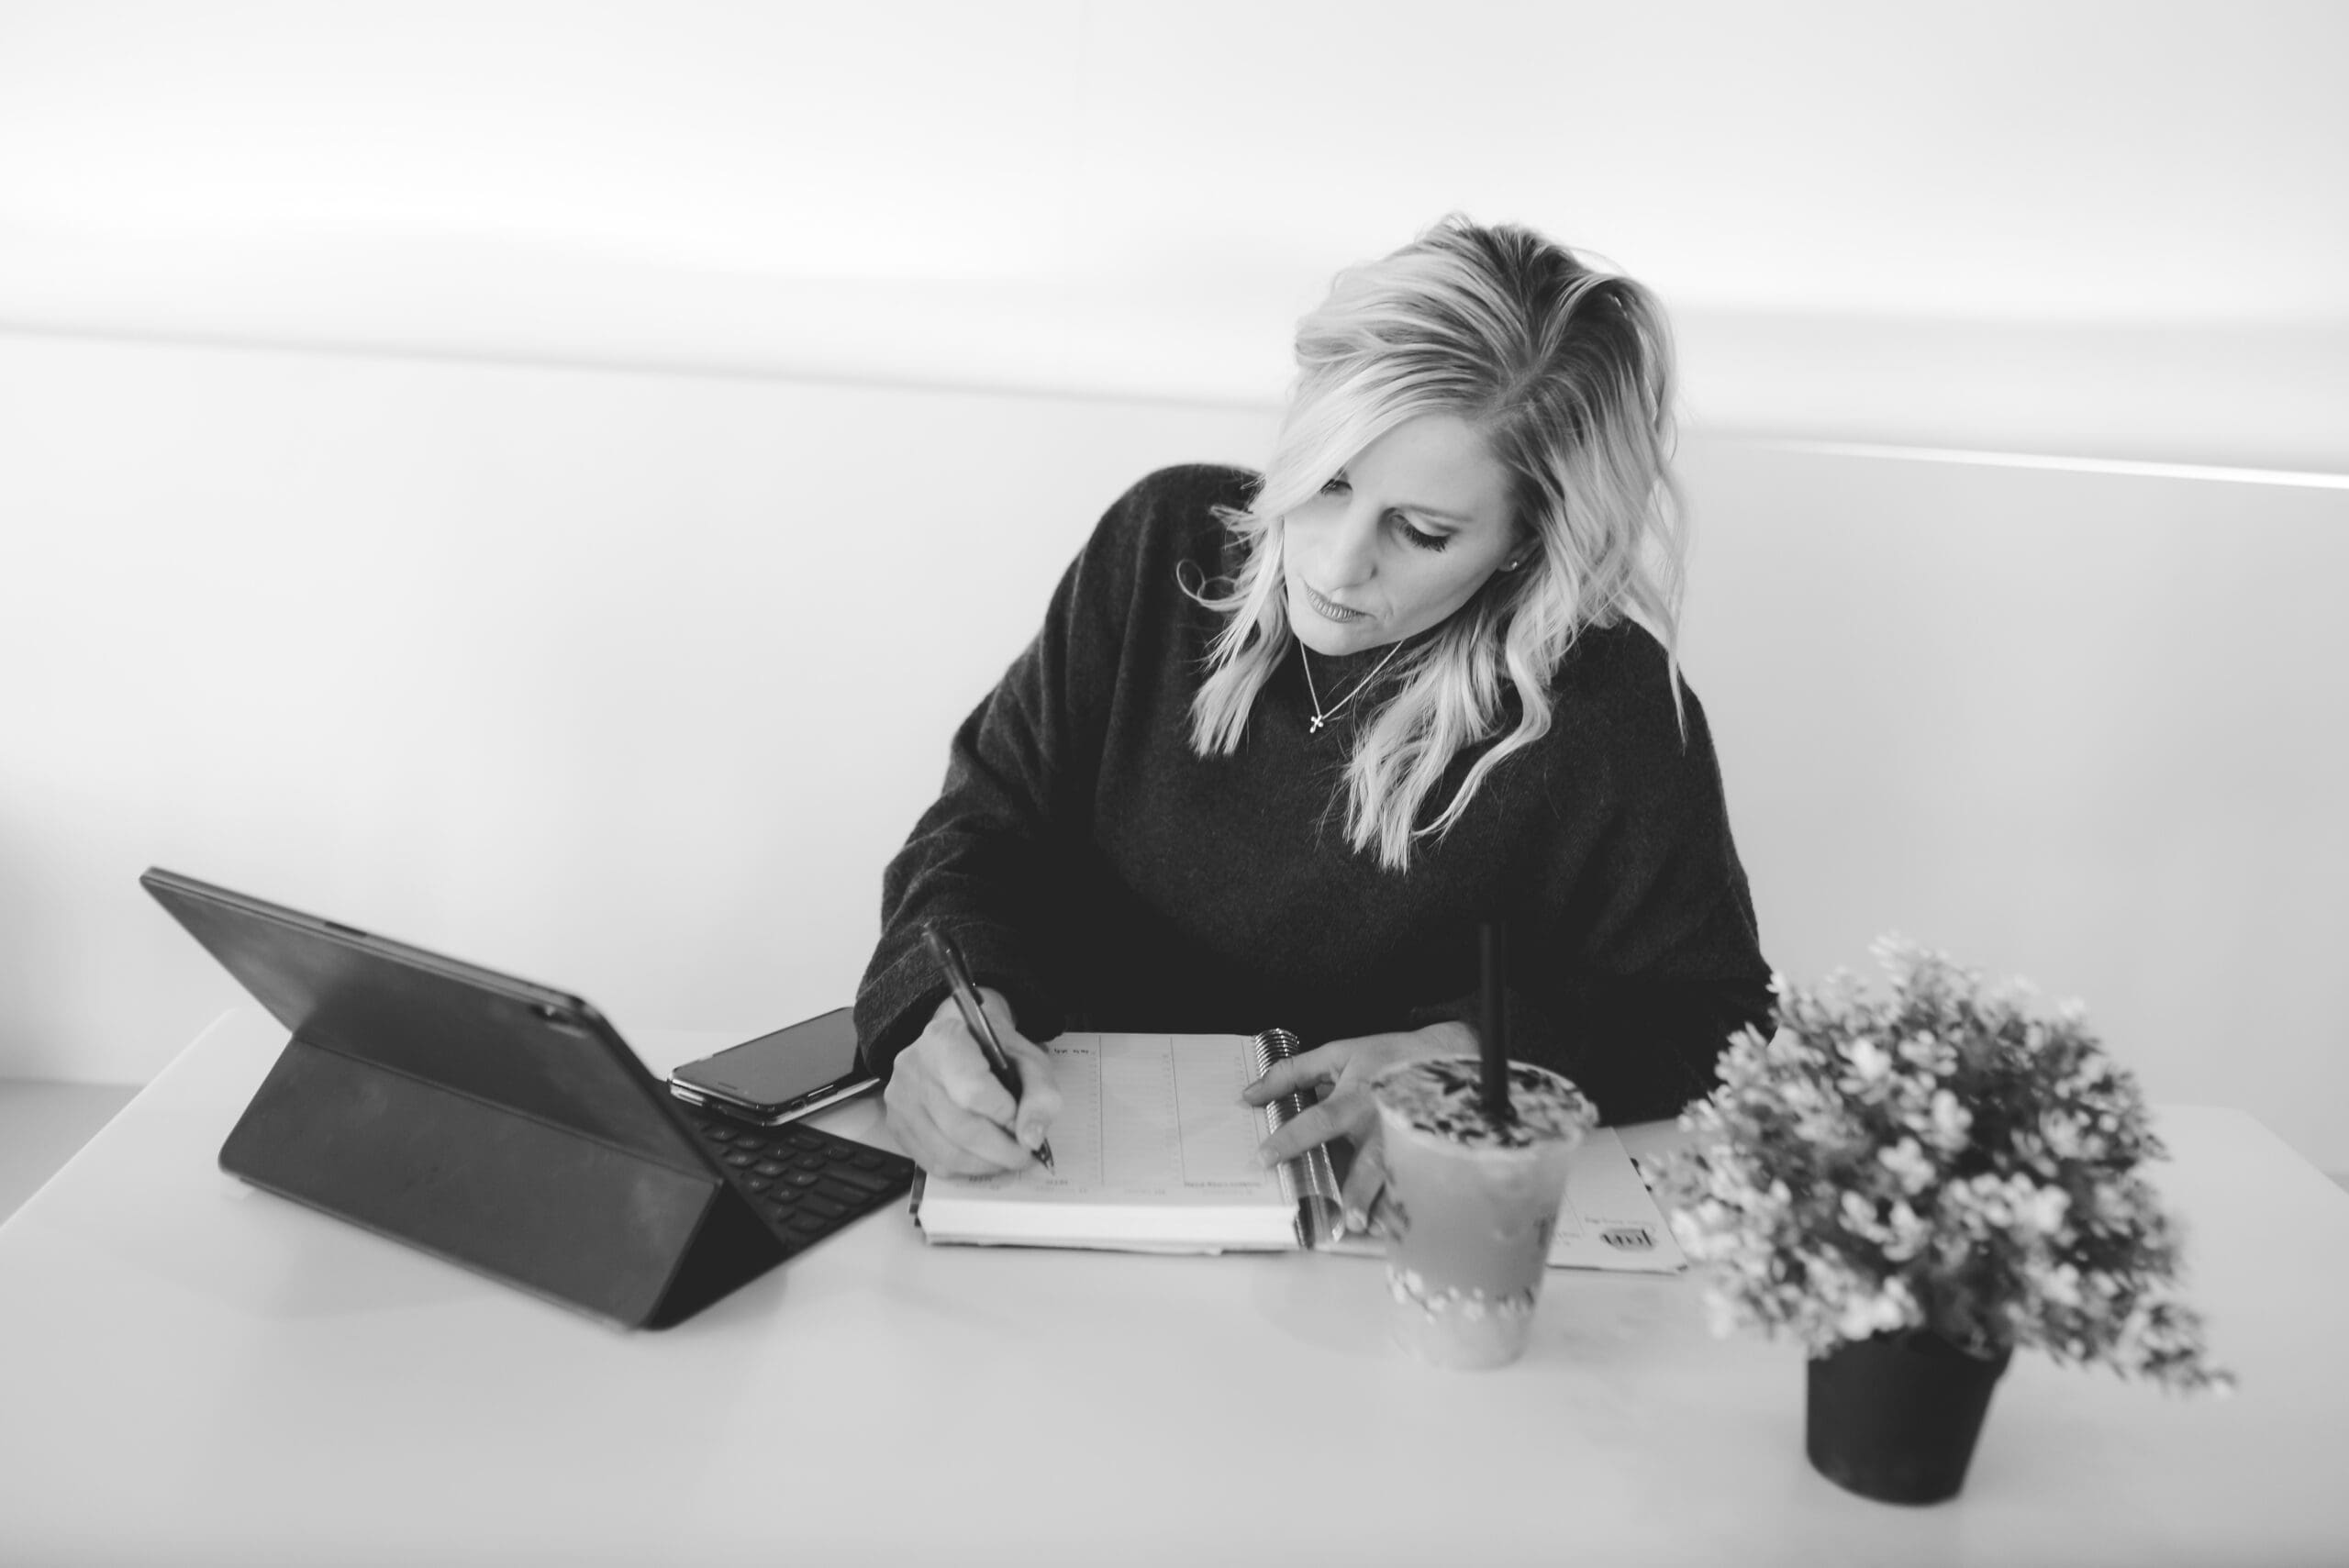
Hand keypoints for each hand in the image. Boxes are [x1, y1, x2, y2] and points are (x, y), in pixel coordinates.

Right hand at [883, 988, 1061, 1175]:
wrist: (960, 1041)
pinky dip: (965, 1170)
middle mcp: (913, 1067)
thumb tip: (1031, 1138)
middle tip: (1025, 1155)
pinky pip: (932, 1163)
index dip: (1004, 1114)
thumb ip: (1040, 1094)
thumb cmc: (994, 1050)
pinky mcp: (896, 1124)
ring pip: (947, 1153)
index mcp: (945, 1039)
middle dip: (1002, 1151)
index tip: (1021, 1119)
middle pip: (961, 1128)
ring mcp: (900, 1098)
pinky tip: (983, 1159)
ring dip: (986, 1166)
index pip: (973, 1090)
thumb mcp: (1029, 1060)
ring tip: (1007, 1159)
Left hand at [1240, 1021, 1474, 1231]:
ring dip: (1381, 1204)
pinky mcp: (1420, 1154)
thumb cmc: (1383, 1056)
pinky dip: (1400, 1204)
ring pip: (1393, 1177)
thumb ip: (1292, 1072)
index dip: (1292, 1138)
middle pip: (1368, 1161)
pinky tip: (1391, 1227)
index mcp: (1356, 1099)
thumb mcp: (1336, 1054)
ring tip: (1367, 1228)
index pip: (1319, 1121)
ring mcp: (1404, 1143)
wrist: (1439, 1057)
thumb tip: (1250, 1095)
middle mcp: (1380, 1124)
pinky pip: (1410, 1182)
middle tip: (1341, 1218)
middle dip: (1356, 1190)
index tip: (1265, 1158)